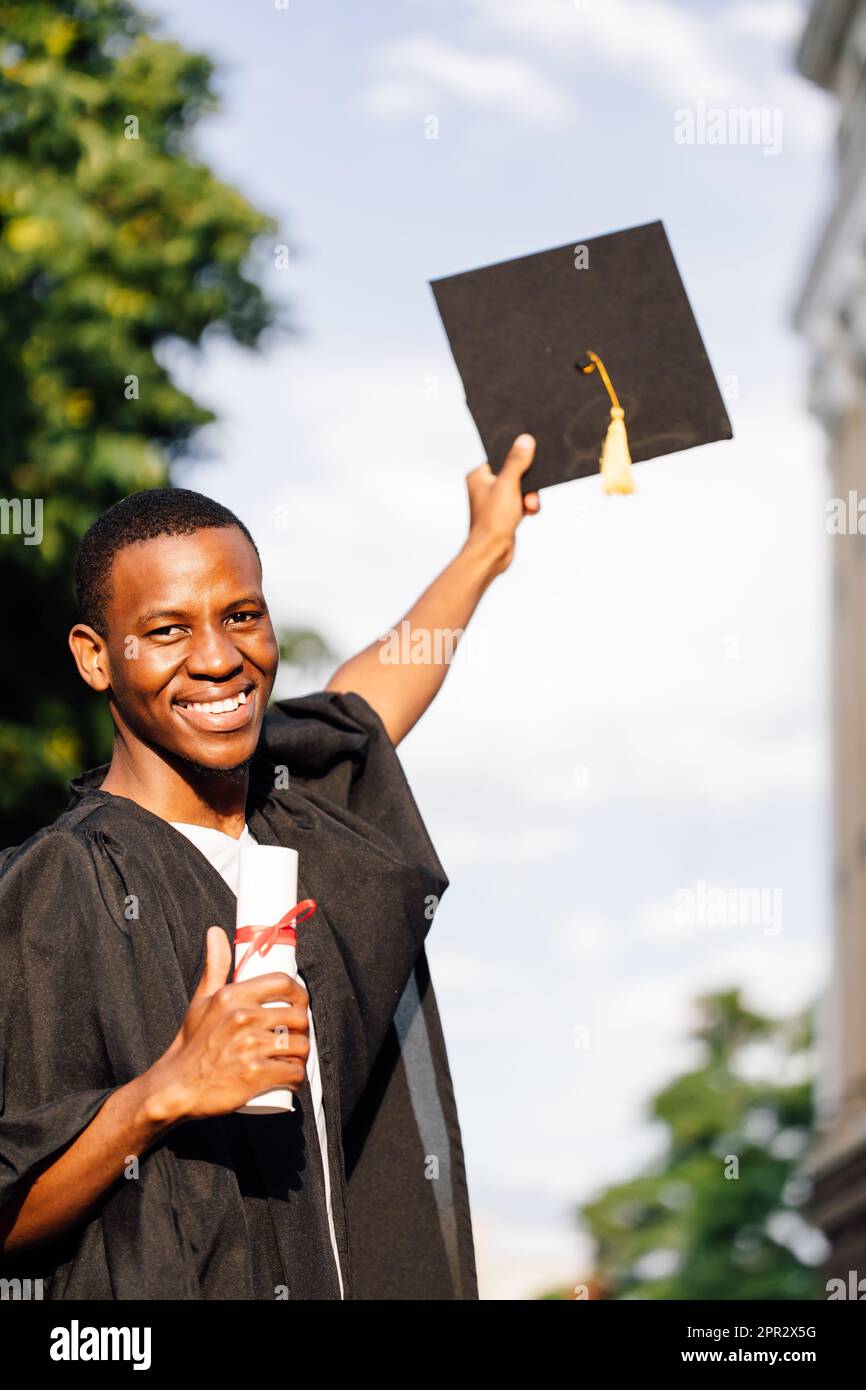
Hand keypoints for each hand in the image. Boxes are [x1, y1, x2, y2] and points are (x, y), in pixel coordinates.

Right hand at [145, 927, 309, 1121]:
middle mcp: (243, 1018)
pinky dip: (296, 1077)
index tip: (299, 1004)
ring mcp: (249, 1047)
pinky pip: (292, 1072)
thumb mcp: (201, 1000)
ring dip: (301, 1055)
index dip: (299, 993)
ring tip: (292, 1058)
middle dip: (303, 1029)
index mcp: (232, 996)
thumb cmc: (191, 1046)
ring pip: (299, 1046)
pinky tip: (289, 1077)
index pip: (283, 982)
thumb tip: (216, 933)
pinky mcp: (254, 1075)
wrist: (176, 1086)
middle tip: (295, 1036)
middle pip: (298, 1016)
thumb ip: (215, 965)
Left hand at [464, 433, 540, 578]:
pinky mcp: (504, 513)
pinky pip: (522, 502)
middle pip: (515, 473)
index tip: (531, 461)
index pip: (502, 457)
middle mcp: (485, 487)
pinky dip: (528, 506)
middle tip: (531, 492)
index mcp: (478, 476)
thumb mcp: (508, 485)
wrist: (492, 553)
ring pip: (521, 489)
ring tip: (529, 507)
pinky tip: (528, 514)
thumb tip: (525, 440)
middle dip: (528, 483)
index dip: (518, 459)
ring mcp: (495, 501)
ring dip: (530, 496)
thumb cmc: (493, 521)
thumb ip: (517, 462)